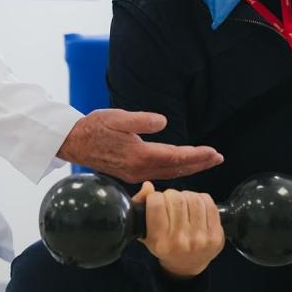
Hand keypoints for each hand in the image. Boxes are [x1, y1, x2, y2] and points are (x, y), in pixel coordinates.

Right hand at [57, 110, 222, 182]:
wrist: (73, 142)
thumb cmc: (95, 126)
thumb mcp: (118, 117)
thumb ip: (141, 120)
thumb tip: (163, 122)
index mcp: (139, 155)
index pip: (176, 156)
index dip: (197, 155)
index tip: (214, 152)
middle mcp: (139, 169)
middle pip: (177, 169)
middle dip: (199, 164)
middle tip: (219, 158)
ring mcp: (134, 174)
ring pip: (169, 173)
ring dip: (189, 168)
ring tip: (206, 161)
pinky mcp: (130, 174)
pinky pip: (159, 175)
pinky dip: (175, 170)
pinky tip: (181, 166)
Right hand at [132, 182, 225, 277]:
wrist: (186, 265)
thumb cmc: (164, 246)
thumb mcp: (145, 232)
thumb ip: (140, 207)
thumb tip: (148, 186)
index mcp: (159, 241)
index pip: (156, 203)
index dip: (154, 197)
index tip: (156, 201)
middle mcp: (180, 240)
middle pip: (175, 199)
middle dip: (171, 195)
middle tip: (170, 201)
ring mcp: (200, 238)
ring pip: (193, 198)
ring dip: (186, 195)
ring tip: (183, 203)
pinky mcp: (216, 235)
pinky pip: (209, 203)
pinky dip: (201, 198)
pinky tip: (196, 205)